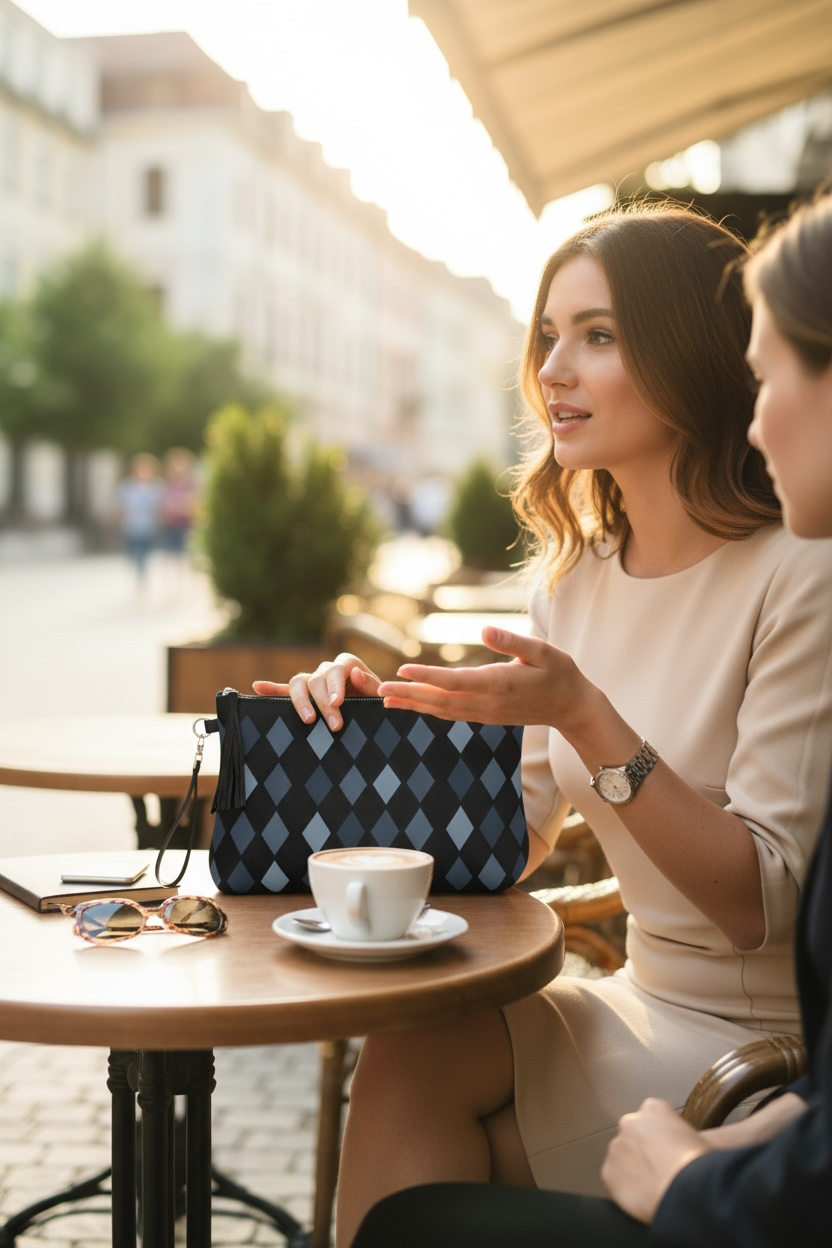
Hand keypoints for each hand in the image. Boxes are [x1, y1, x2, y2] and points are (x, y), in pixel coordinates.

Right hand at [252, 654, 380, 729]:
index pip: (338, 668)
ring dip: (300, 700)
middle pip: (318, 680)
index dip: (336, 685)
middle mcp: (327, 669)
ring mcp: (313, 681)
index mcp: (348, 664)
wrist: (372, 713)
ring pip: (299, 682)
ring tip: (307, 719)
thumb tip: (356, 673)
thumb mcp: (380, 695)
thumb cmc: (377, 703)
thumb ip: (371, 685)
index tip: (338, 703)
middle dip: (324, 703)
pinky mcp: (304, 694)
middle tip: (335, 726)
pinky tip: (257, 687)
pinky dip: (271, 688)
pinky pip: (284, 689)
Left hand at [377, 626, 589, 729]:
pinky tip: (415, 705)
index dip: (427, 676)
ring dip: (414, 705)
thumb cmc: (559, 673)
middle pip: (440, 700)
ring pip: (443, 711)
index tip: (402, 670)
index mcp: (498, 684)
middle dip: (409, 695)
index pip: (454, 681)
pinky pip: (452, 715)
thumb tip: (484, 630)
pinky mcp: (486, 716)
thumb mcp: (542, 651)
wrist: (572, 707)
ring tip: (387, 700)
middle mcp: (487, 702)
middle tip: (379, 690)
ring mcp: (485, 713)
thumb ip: (512, 642)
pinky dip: (430, 710)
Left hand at [601, 1099, 710, 1223]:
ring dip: (633, 1169)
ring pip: (622, 1158)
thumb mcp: (705, 1138)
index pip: (653, 1120)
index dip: (663, 1140)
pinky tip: (643, 1198)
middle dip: (643, 1151)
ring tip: (654, 1187)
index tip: (671, 1153)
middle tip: (661, 1170)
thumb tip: (705, 1143)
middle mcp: (629, 1122)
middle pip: (634, 1136)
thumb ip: (692, 1134)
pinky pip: (614, 1180)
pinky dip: (624, 1189)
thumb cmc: (702, 1166)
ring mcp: (616, 1147)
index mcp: (653, 1108)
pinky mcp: (608, 1172)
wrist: (688, 1190)